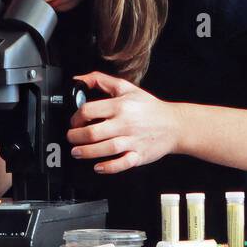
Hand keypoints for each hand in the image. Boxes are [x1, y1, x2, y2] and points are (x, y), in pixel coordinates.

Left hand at [67, 71, 181, 173]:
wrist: (175, 124)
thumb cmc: (149, 107)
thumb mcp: (126, 87)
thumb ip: (101, 80)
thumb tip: (79, 79)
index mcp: (121, 105)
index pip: (90, 110)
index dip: (76, 117)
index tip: (74, 122)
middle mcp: (126, 123)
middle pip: (94, 132)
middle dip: (76, 137)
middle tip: (71, 138)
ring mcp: (133, 140)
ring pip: (105, 148)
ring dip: (87, 152)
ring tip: (77, 152)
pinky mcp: (139, 155)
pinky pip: (122, 163)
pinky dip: (109, 167)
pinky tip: (98, 167)